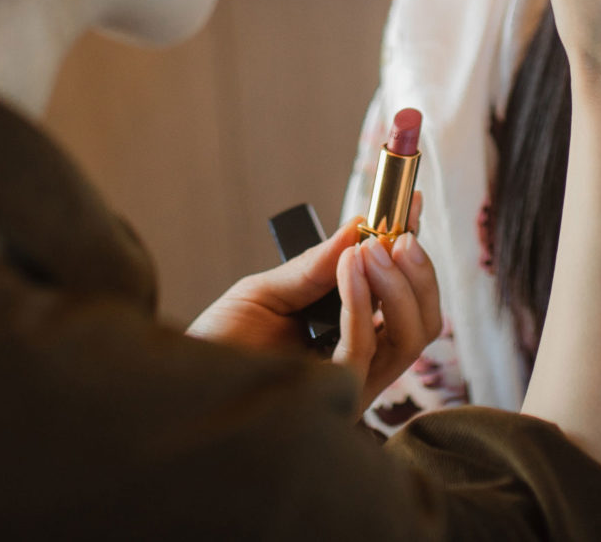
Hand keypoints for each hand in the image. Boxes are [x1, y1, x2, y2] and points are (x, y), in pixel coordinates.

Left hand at [186, 197, 441, 416]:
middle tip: (400, 234)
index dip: (413, 254)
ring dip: (397, 284)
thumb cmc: (219, 344)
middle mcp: (360, 363)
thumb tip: (359, 225)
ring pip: (408, 337)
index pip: (401, 299)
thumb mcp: (268, 291)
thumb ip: (314, 266)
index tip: (413, 203)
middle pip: (422, 323)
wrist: (179, 383)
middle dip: (418, 273)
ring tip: (374, 247)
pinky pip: (364, 348)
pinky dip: (362, 302)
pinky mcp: (331, 397)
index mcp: (351, 338)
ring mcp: (350, 383)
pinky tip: (349, 267)